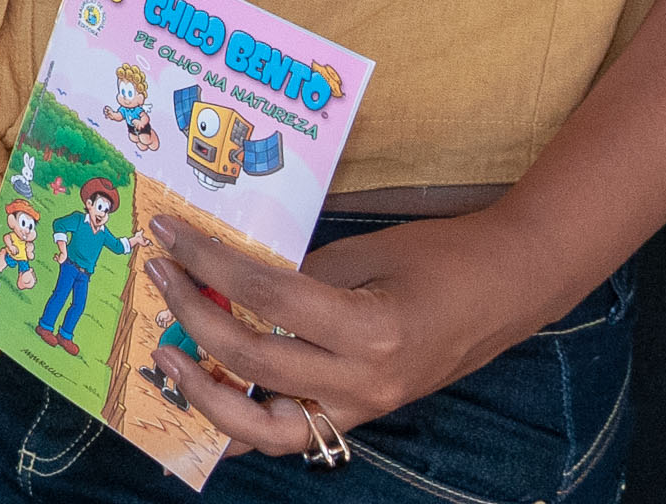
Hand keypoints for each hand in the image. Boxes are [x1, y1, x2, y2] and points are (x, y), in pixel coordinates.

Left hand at [143, 210, 550, 458]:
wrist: (506, 289)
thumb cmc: (440, 257)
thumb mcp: (362, 253)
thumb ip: (296, 274)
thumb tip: (229, 282)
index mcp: (368, 329)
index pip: (266, 297)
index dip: (209, 262)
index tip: (168, 233)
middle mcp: (362, 382)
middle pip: (253, 362)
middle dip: (193, 316)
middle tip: (159, 276)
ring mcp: (361, 409)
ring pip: (264, 429)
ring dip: (206, 396)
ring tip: (167, 356)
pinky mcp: (358, 417)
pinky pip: (289, 433)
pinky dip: (240, 420)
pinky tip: (204, 393)